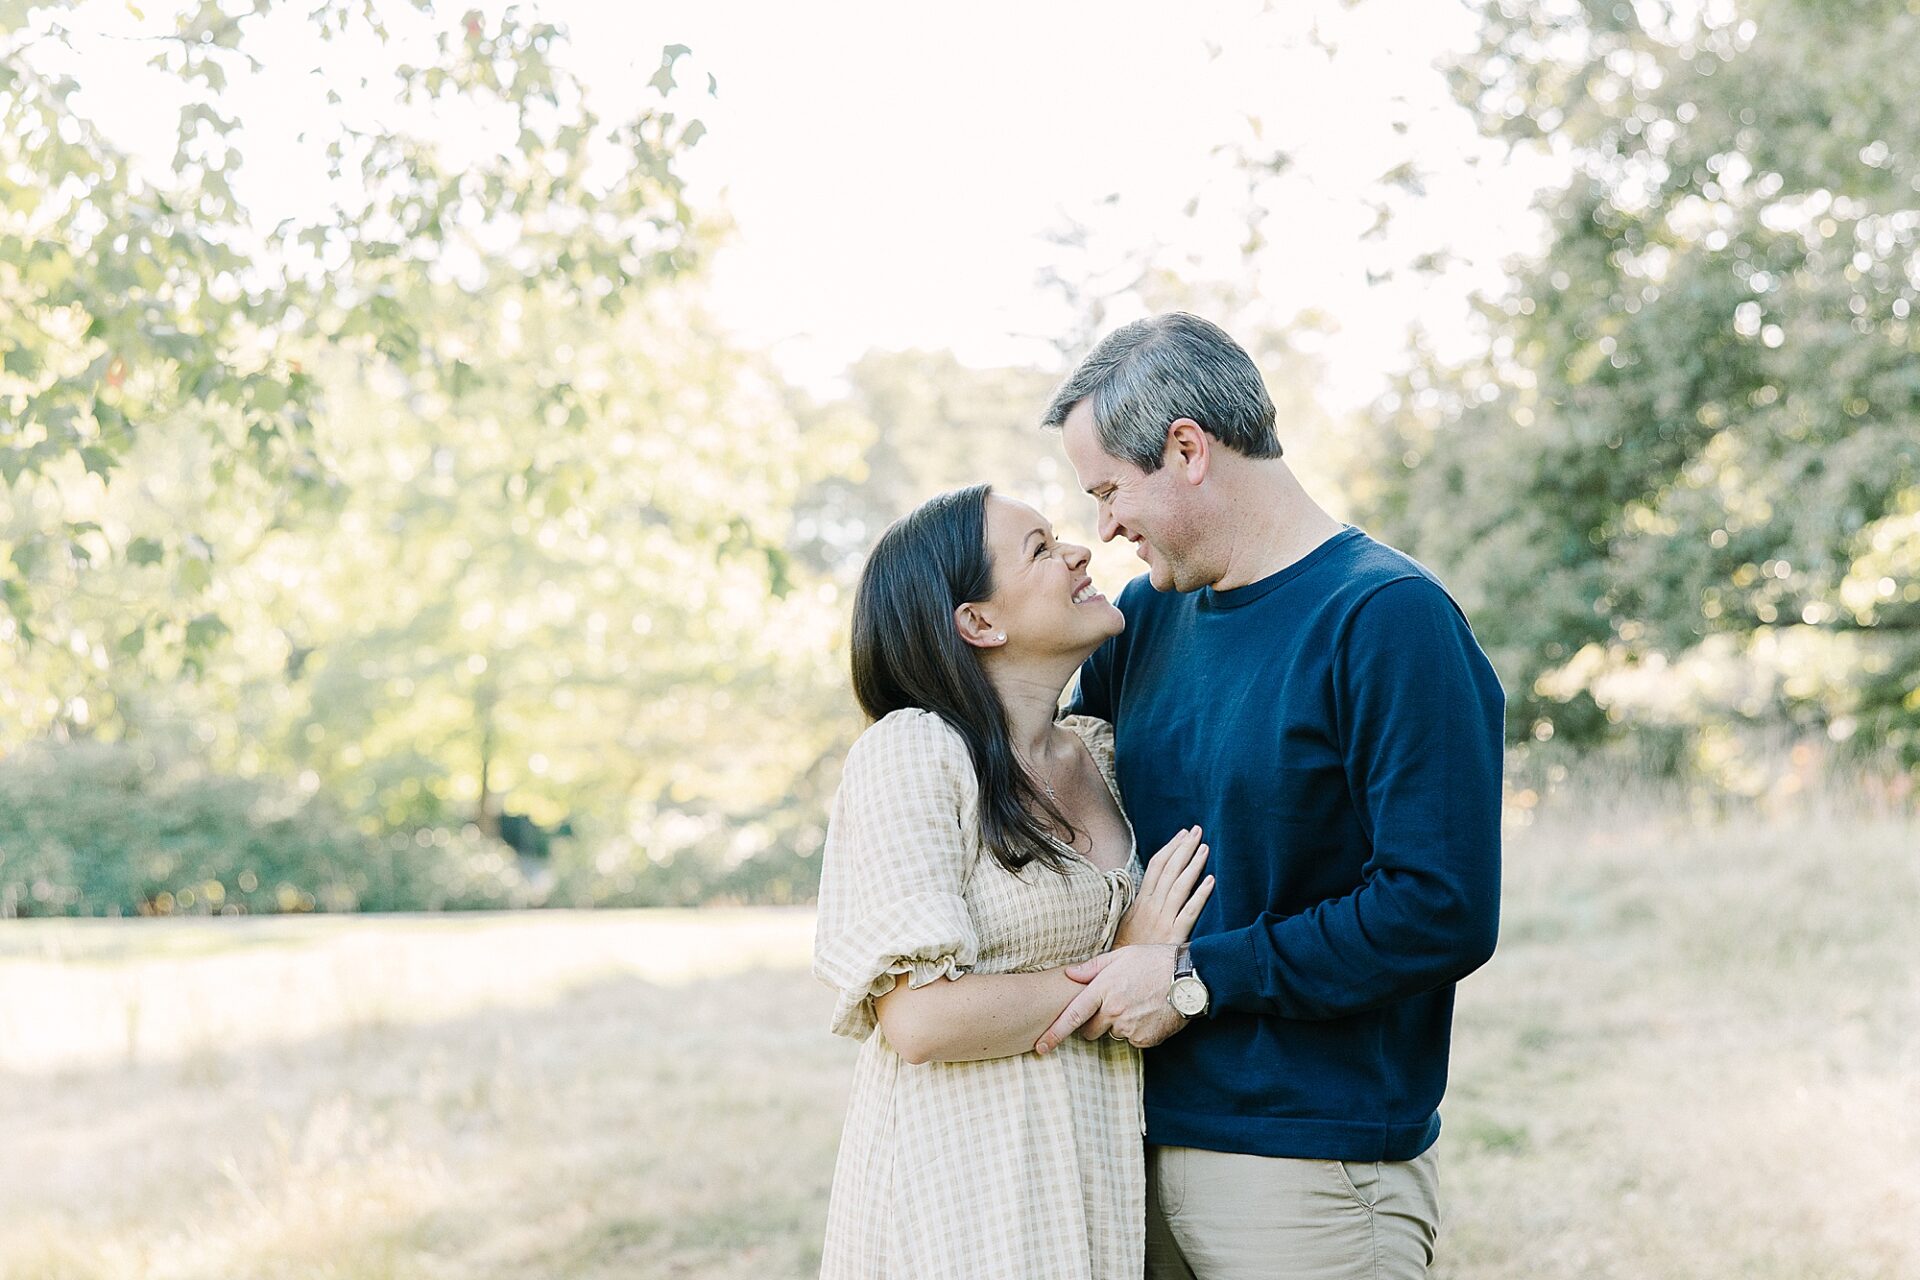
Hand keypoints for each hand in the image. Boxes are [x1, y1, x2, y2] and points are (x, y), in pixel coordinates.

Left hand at [1033, 944, 1187, 1053]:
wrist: (1189, 977)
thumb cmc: (1154, 961)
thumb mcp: (1121, 955)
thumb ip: (1092, 968)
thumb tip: (1069, 974)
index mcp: (1103, 990)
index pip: (1072, 1016)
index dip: (1055, 1033)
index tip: (1041, 1046)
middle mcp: (1114, 1011)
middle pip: (1091, 1031)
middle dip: (1095, 1023)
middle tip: (1114, 1005)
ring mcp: (1130, 1027)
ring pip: (1114, 1034)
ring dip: (1120, 1025)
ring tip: (1138, 1003)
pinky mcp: (1146, 1039)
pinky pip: (1134, 1040)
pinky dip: (1138, 1031)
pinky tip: (1149, 1013)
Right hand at [1113, 825, 1213, 948]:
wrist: (1119, 976)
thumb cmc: (1125, 951)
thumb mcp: (1127, 923)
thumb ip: (1139, 905)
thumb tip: (1150, 889)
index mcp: (1141, 901)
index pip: (1156, 866)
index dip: (1170, 848)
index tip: (1182, 834)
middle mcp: (1152, 907)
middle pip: (1169, 870)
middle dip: (1184, 848)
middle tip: (1197, 830)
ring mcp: (1163, 920)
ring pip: (1179, 886)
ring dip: (1193, 865)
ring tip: (1205, 848)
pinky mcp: (1173, 936)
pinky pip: (1189, 912)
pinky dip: (1200, 896)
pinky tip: (1211, 882)